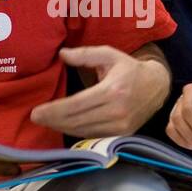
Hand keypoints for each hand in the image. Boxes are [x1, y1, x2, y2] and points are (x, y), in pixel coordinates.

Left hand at [29, 45, 169, 136]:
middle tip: (34, 117)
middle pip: (77, 121)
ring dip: (61, 127)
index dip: (54, 110)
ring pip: (83, 131)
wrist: (156, 87)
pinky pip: (92, 136)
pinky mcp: (121, 134)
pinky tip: (62, 125)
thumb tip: (62, 54)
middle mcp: (117, 112)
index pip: (77, 105)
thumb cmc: (129, 69)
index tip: (36, 112)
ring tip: (46, 121)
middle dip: (53, 120)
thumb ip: (85, 54)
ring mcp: (120, 126)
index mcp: (113, 91)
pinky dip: (75, 132)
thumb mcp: (109, 55)